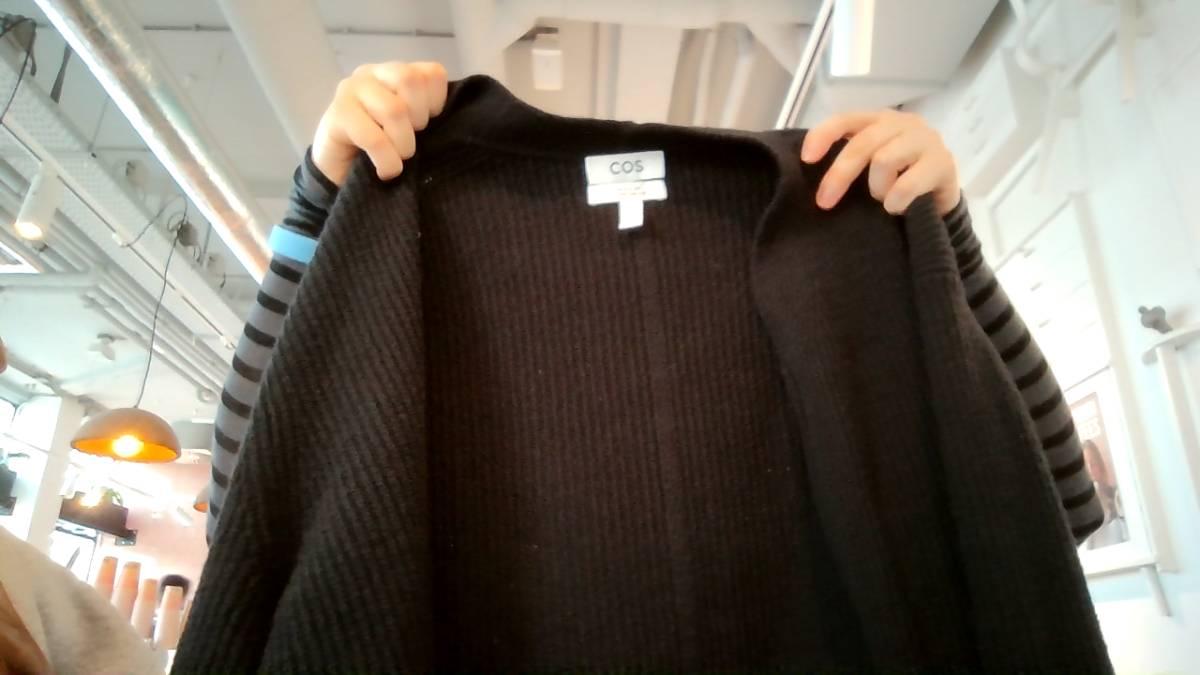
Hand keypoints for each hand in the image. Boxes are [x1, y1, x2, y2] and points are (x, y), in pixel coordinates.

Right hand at [312, 61, 448, 185]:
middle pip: (410, 80)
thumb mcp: (410, 128)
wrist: (338, 171)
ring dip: (402, 144)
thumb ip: (426, 114)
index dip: (437, 103)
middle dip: (419, 119)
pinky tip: (386, 171)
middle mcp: (372, 73)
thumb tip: (449, 120)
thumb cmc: (381, 149)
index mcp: (395, 73)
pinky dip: (386, 160)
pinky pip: (373, 137)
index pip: (431, 72)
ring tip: (399, 160)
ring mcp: (351, 90)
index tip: (429, 126)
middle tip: (412, 143)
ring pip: (393, 109)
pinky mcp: (337, 114)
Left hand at [800, 110, 960, 215]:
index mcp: (879, 120)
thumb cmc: (897, 179)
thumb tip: (809, 170)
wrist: (941, 197)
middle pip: (862, 144)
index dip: (823, 135)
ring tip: (883, 199)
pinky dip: (896, 200)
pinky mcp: (943, 162)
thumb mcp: (869, 166)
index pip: (846, 118)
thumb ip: (849, 159)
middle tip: (824, 203)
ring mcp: (926, 139)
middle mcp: (902, 123)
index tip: (806, 159)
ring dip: (877, 188)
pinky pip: (908, 184)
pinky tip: (896, 207)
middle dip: (839, 175)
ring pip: (884, 160)